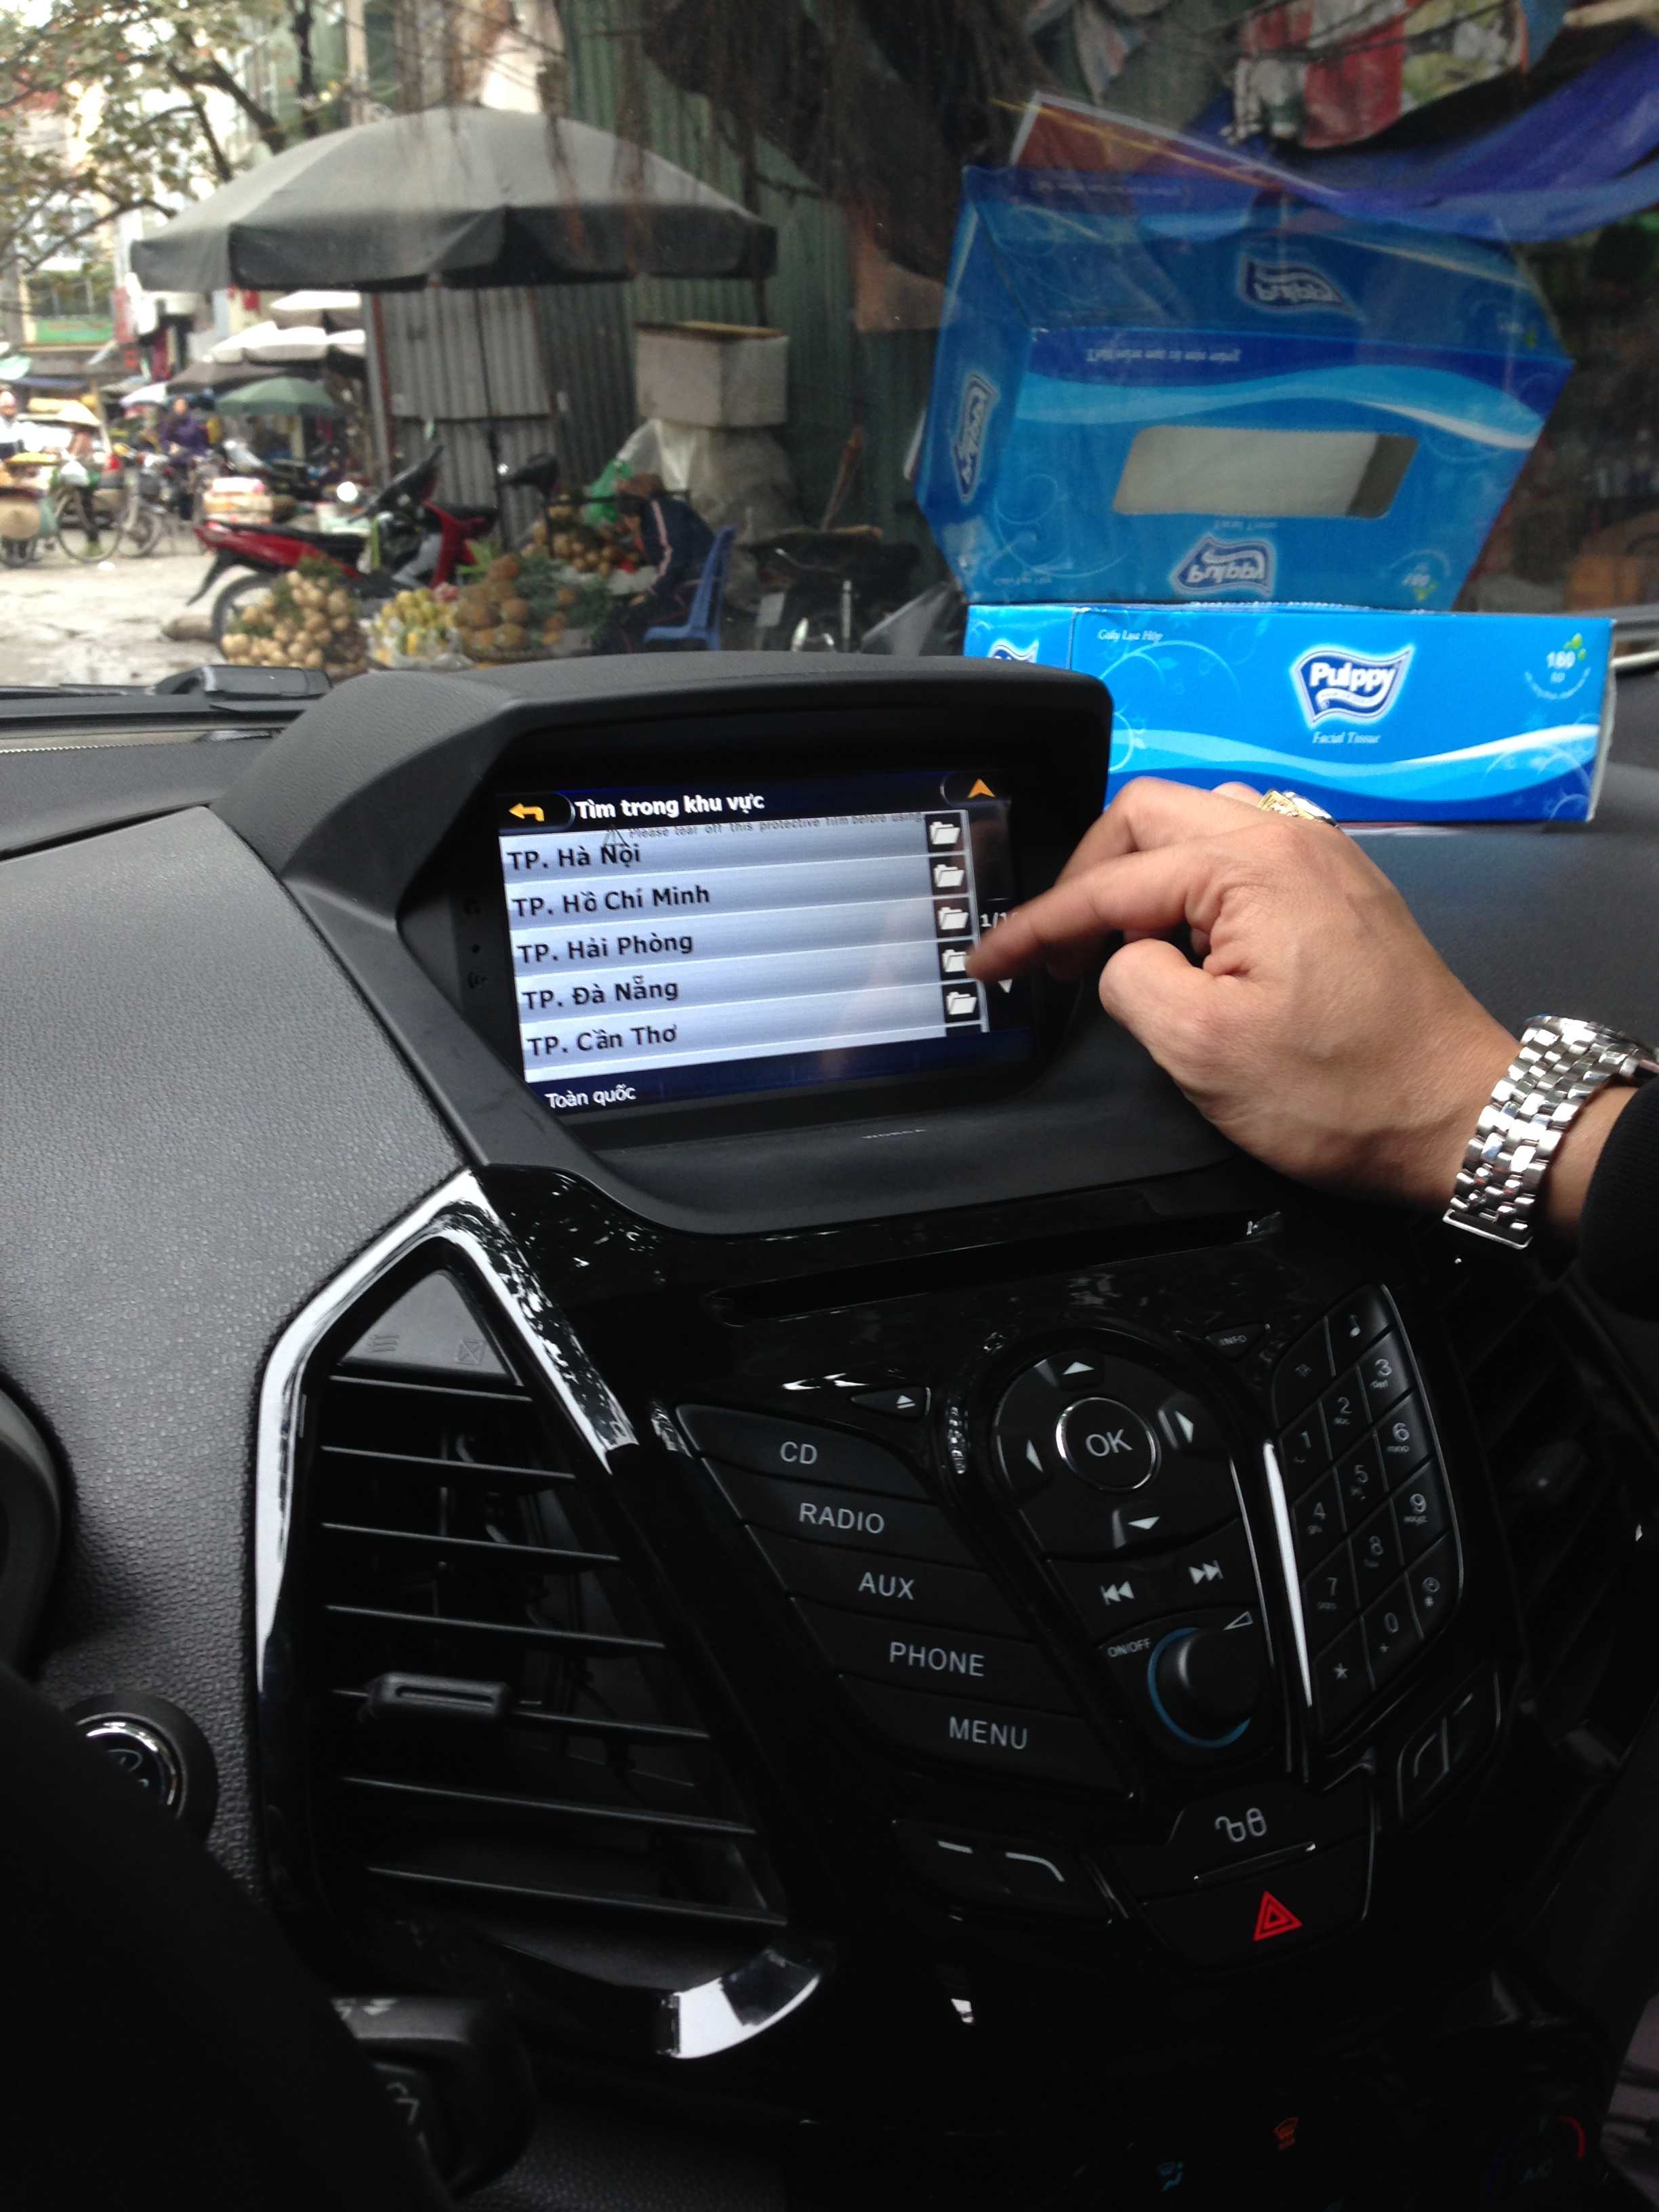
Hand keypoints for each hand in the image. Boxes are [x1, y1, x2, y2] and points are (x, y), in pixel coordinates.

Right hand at [968, 779, 1518, 1209]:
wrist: (1463, 1119)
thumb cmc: (1340, 1094)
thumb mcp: (1204, 1050)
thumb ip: (1132, 981)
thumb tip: (1125, 958)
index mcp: (1249, 865)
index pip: (1111, 880)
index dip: (1037, 925)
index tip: (988, 964)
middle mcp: (1288, 837)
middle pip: (1149, 816)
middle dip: (1087, 877)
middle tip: (1056, 950)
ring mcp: (1322, 859)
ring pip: (1197, 825)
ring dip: (1141, 874)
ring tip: (1115, 944)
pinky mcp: (1341, 892)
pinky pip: (1242, 855)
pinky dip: (1191, 886)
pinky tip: (1184, 944)